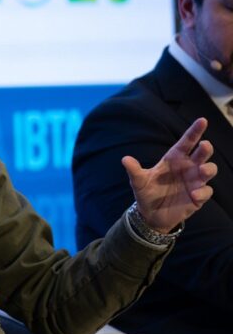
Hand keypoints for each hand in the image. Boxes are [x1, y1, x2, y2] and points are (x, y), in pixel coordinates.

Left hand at [123, 117, 215, 232]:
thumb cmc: (146, 192)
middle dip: (206, 148)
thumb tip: (125, 159)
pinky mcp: (198, 196)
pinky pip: (206, 191)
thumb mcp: (139, 182)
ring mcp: (194, 181)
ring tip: (201, 170)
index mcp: (174, 159)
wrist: (151, 214)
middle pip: (202, 154)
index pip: (186, 142)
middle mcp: (187, 167)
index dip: (194, 131)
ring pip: (209, 170)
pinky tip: (194, 194)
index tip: (202, 120)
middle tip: (204, 145)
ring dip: (208, 169)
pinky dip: (202, 192)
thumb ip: (134, 171)